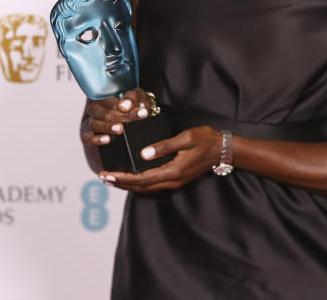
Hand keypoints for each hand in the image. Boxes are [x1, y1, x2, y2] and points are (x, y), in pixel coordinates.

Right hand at [81, 87, 151, 147]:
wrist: (130, 120)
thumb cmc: (134, 106)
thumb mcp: (138, 97)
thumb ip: (133, 98)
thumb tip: (124, 106)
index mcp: (105, 96)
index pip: (112, 99)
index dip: (125, 104)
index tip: (140, 111)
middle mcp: (96, 108)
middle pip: (103, 113)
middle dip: (118, 117)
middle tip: (129, 119)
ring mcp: (92, 122)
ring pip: (94, 124)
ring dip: (107, 127)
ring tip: (119, 129)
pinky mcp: (88, 135)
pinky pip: (87, 138)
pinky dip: (95, 139)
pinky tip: (107, 139)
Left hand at [99, 126, 221, 192]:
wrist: (223, 149)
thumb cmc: (205, 140)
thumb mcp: (185, 138)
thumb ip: (164, 146)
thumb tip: (143, 153)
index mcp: (173, 171)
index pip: (142, 178)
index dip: (123, 178)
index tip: (107, 174)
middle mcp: (173, 180)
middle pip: (141, 187)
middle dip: (121, 183)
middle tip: (103, 178)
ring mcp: (175, 181)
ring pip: (147, 187)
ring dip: (128, 184)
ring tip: (112, 179)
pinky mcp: (176, 178)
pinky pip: (153, 184)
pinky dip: (139, 182)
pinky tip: (132, 177)